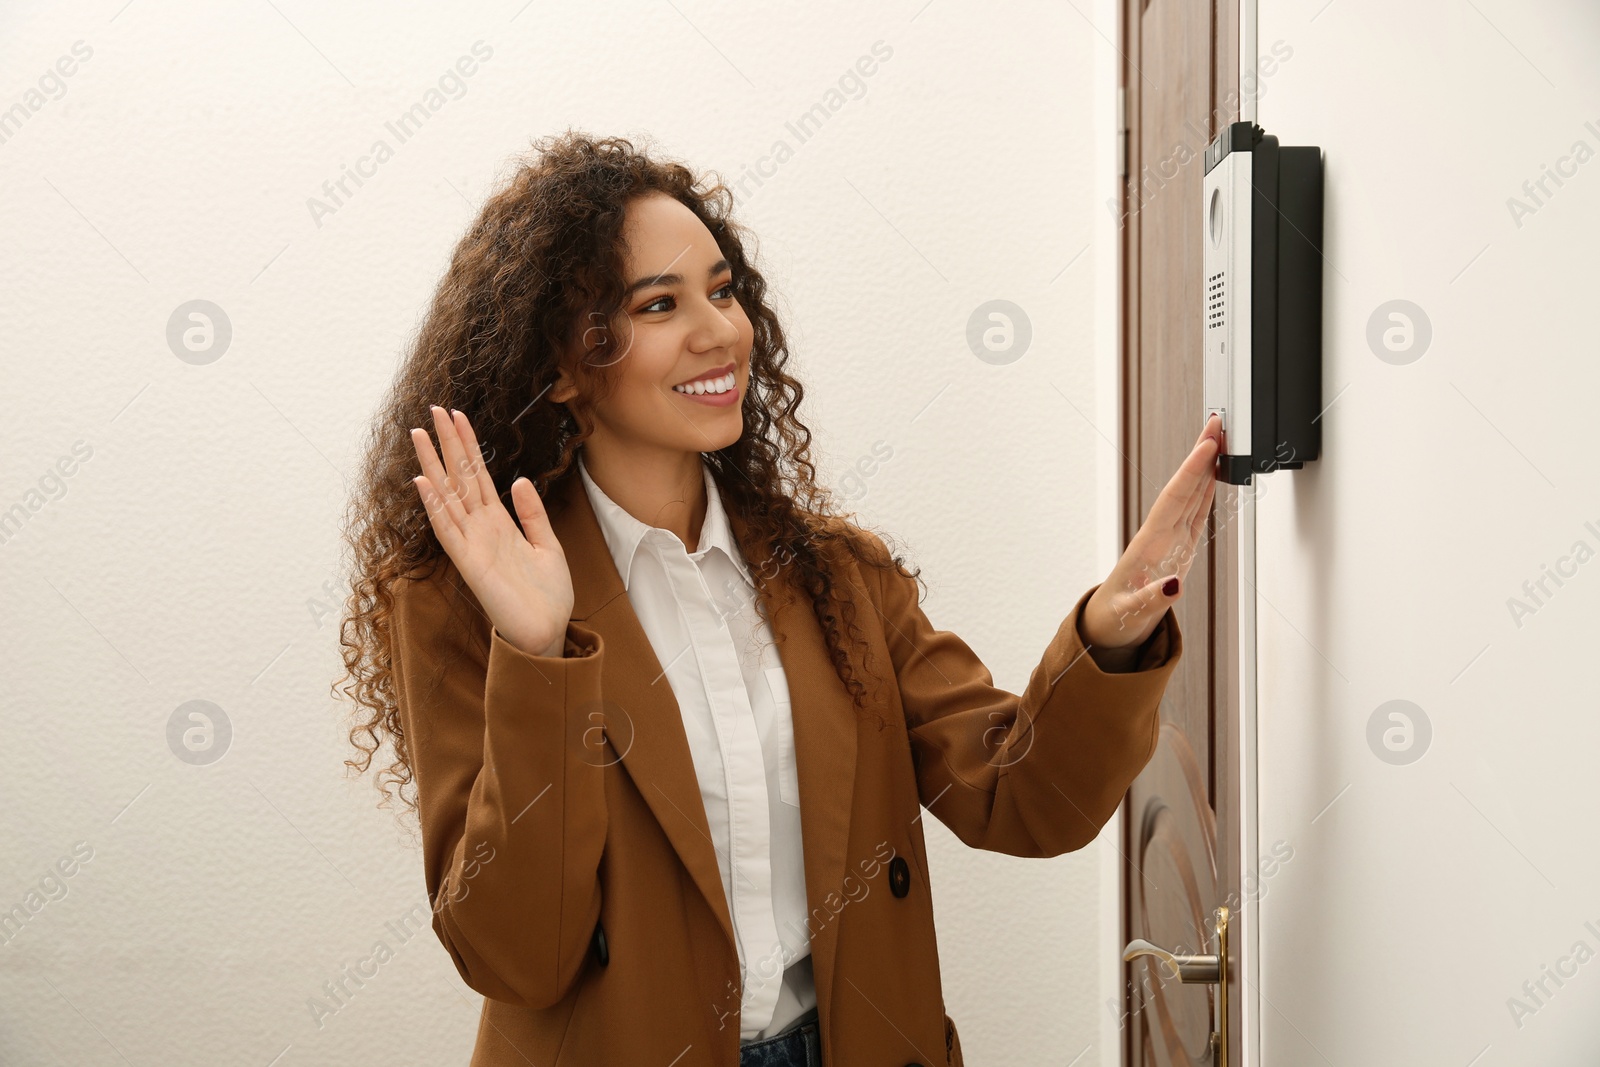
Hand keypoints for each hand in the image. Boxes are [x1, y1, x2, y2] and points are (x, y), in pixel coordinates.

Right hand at [409, 406, 574, 657]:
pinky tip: (424, 483)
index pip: (478, 475)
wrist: (548, 631)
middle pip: (459, 478)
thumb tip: (517, 479)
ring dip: (433, 466)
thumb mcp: (547, 546)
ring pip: (447, 496)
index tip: (458, 415)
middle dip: (447, 444)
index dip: (468, 445)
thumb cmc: (548, 595)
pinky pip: (448, 531)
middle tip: (433, 409)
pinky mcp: (470, 564)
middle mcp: (480, 529)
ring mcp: (472, 544)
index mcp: (499, 523)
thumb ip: (532, 513)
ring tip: (419, 434)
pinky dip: (435, 507)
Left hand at [1080, 413, 1220, 650]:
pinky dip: (1206, 492)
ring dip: (1205, 467)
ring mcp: (1169, 539)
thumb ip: (1152, 600)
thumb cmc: (1116, 618)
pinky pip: (1194, 513)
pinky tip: (1214, 476)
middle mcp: (1160, 536)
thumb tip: (1174, 585)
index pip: (1174, 499)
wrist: (1108, 626)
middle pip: (1184, 486)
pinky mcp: (1177, 548)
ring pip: (1190, 495)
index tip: (1207, 445)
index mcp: (1149, 545)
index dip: (1192, 472)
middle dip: (1200, 455)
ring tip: (1220, 438)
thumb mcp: (1131, 614)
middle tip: (1216, 422)